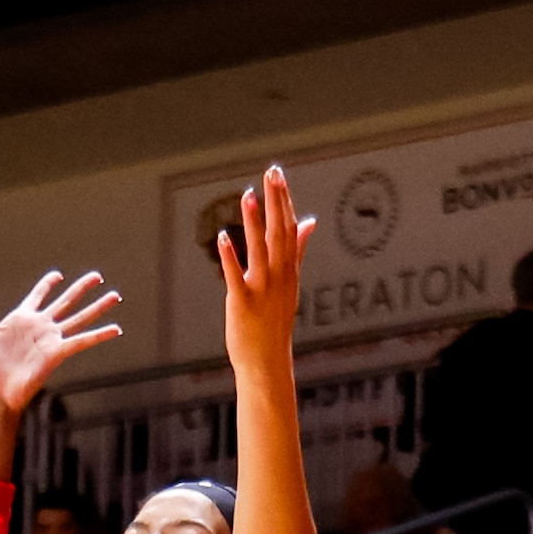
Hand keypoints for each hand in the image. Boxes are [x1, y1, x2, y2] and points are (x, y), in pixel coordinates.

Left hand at [0, 270, 126, 416]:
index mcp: (22, 319)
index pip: (39, 296)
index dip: (47, 285)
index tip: (57, 275)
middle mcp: (40, 327)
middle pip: (65, 302)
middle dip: (81, 289)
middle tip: (97, 276)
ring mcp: (51, 339)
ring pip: (79, 317)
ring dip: (97, 307)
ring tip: (116, 296)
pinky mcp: (58, 352)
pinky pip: (82, 341)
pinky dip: (99, 335)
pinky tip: (116, 329)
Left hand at [217, 167, 309, 352]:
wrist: (267, 360)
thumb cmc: (275, 321)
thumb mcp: (291, 281)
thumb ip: (298, 249)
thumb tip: (309, 222)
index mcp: (289, 270)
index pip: (289, 228)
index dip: (283, 201)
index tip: (277, 175)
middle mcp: (279, 276)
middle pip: (279, 233)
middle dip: (275, 202)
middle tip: (271, 173)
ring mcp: (262, 290)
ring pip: (259, 250)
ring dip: (254, 223)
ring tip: (248, 195)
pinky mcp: (243, 303)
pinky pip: (236, 277)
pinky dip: (230, 257)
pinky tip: (222, 237)